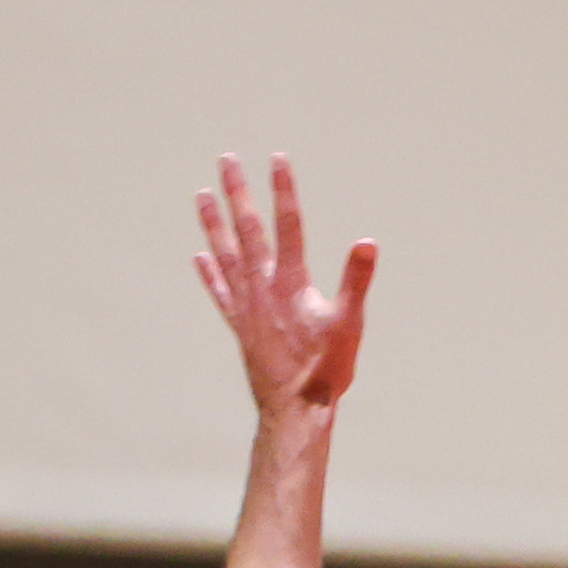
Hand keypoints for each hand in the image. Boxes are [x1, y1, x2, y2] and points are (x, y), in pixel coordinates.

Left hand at [194, 155, 374, 417]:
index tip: (277, 159)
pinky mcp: (239, 327)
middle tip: (226, 160)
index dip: (283, 191)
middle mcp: (262, 288)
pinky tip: (200, 257)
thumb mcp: (349, 324)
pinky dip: (210, 273)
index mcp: (291, 283)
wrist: (294, 408)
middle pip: (247, 230)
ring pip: (225, 254)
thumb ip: (356, 281)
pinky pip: (220, 293)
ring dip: (213, 223)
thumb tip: (367, 243)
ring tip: (202, 195)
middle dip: (238, 193)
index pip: (288, 226)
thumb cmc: (326, 369)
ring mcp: (246, 307)